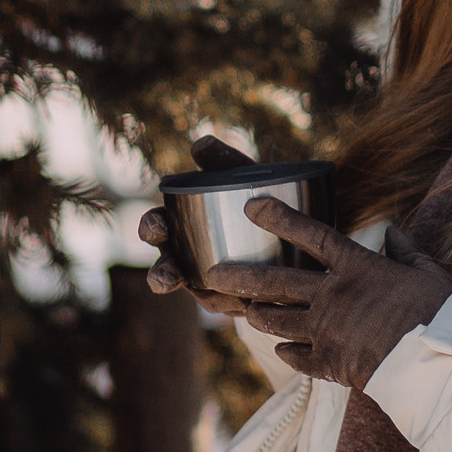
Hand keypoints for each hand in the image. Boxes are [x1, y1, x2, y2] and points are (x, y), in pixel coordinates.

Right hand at [138, 133, 260, 316]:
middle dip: (163, 272)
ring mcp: (209, 282)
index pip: (157, 226)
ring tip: (202, 298)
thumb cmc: (258, 196)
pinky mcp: (236, 301)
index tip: (158, 227)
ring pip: (197, 293)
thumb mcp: (243, 176)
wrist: (299, 227)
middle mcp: (189, 256)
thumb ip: (223, 162)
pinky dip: (234, 304)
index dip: (152, 228)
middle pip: (168, 267)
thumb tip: (201, 144)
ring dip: (198, 297)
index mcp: (181, 223)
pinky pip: (232, 307)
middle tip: (166, 278)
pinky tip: (243, 304)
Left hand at [204, 199, 451, 390]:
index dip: (278, 218)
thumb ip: (405, 250)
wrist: (437, 365)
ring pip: (276, 319)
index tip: (251, 206)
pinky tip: (283, 348)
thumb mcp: (427, 272)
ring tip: (246, 310)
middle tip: (212, 273)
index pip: (310, 234)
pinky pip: (296, 356)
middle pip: (274, 281)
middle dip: (239, 276)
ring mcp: (327, 331)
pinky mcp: (329, 363)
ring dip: (258, 314)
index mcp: (357, 267)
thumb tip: (393, 229)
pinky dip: (287, 351)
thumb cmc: (440, 314)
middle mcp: (333, 295)